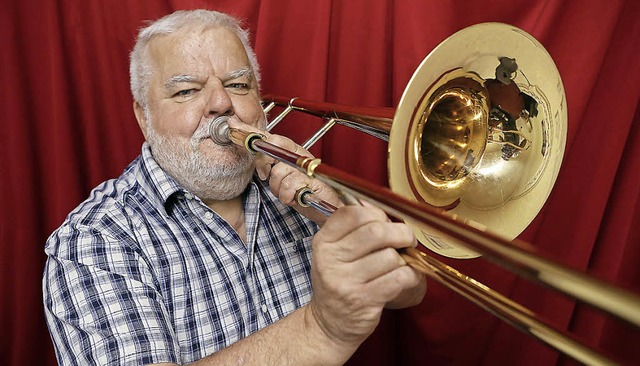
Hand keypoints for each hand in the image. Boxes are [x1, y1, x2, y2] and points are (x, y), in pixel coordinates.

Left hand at [254, 133, 342, 224]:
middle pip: (275, 149)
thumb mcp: (284, 179)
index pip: (275, 139)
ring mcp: (308, 167)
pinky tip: (295, 198)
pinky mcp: (313, 180)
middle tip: (265, 176)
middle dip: (265, 164)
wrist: (328, 210)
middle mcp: (301, 156)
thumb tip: (256, 157)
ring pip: (279, 171)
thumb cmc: (305, 195)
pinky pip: (289, 184)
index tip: (253, 154)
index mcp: (295, 152)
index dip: (260, 146)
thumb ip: (273, 167)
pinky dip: (287, 195)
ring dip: (278, 188)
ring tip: (287, 193)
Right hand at [307, 204, 425, 348]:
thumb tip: (385, 208)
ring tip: (401, 265)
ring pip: (391, 256)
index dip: (377, 214)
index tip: (386, 223)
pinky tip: (406, 278)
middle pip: (376, 231)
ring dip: (404, 259)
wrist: (329, 324)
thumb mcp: (334, 253)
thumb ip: (354, 229)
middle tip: (407, 240)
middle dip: (400, 233)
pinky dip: (411, 275)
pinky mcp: (364, 300)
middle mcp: (330, 260)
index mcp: (323, 242)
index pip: (353, 213)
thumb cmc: (339, 282)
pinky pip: (399, 277)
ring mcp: (345, 281)